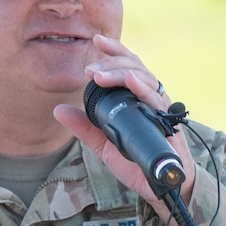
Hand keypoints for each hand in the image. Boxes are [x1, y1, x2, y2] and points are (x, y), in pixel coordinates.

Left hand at [54, 35, 195, 215]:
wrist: (159, 185)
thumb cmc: (136, 163)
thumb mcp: (103, 144)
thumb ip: (84, 127)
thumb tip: (58, 109)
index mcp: (136, 98)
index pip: (127, 65)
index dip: (114, 51)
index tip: (96, 41)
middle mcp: (149, 97)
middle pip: (135, 66)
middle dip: (111, 62)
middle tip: (89, 69)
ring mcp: (159, 107)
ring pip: (144, 76)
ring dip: (120, 72)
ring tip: (99, 74)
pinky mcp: (167, 120)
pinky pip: (155, 99)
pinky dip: (142, 87)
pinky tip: (130, 80)